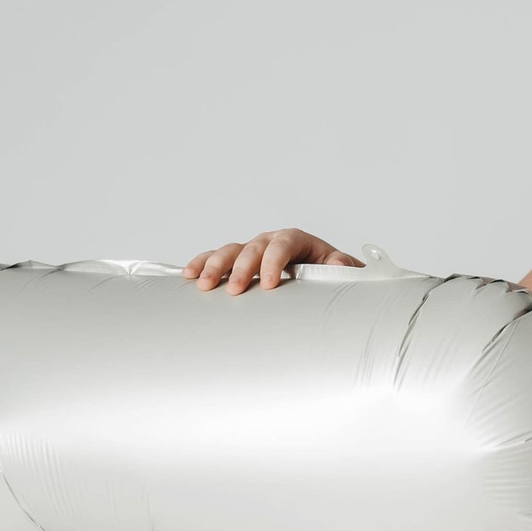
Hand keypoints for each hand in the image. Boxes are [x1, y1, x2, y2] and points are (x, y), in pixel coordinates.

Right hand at [184, 230, 362, 293]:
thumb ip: (342, 267)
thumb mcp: (340, 270)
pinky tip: (189, 275)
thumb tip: (339, 265)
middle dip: (241, 268)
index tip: (269, 284)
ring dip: (215, 266)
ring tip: (203, 284)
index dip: (274, 262)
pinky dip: (202, 264)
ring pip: (230, 251)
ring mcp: (253, 251)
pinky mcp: (239, 262)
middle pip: (253, 247)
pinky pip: (216, 258)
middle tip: (233, 290)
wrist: (322, 276)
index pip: (284, 244)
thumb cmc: (329, 274)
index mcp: (297, 240)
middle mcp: (271, 241)